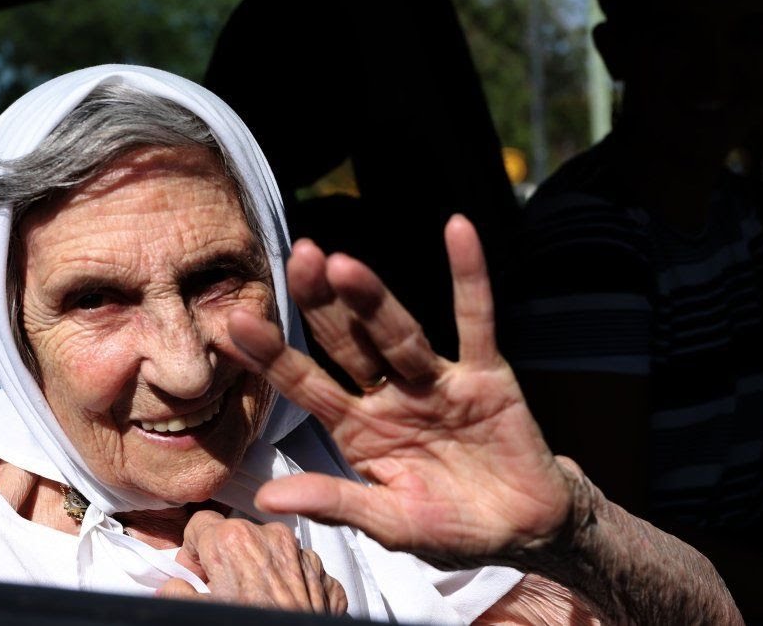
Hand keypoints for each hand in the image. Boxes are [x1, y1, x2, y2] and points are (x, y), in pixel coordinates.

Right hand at [156, 510, 347, 614]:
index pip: (200, 524)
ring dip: (257, 567)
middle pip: (235, 534)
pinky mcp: (322, 572)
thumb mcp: (198, 613)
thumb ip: (176, 591)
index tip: (195, 574)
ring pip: (267, 548)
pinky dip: (286, 581)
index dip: (192, 551)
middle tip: (222, 591)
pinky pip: (295, 566)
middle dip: (226, 558)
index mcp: (233, 539)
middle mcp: (270, 535)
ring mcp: (300, 553)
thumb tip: (173, 586)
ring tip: (254, 601)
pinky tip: (278, 605)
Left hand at [227, 214, 576, 565]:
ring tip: (341, 263)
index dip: (274, 355)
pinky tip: (458, 231)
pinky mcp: (485, 376)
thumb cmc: (450, 527)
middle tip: (296, 259)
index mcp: (358, 431)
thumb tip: (268, 500)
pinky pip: (476, 321)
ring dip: (372, 298)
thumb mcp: (391, 524)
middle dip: (320, 306)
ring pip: (398, 334)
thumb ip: (336, 503)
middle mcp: (389, 396)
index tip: (237, 321)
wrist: (524, 532)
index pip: (306, 385)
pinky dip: (470, 277)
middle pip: (348, 345)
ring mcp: (435, 382)